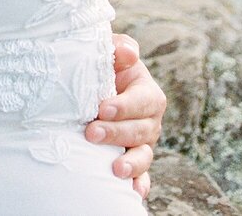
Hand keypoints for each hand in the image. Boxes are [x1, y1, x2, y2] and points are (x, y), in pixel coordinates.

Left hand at [85, 34, 165, 200]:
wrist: (96, 85)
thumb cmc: (104, 66)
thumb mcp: (111, 52)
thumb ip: (120, 49)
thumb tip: (127, 52)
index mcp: (147, 92)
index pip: (142, 100)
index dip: (124, 105)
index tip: (102, 108)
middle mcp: (150, 120)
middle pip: (140, 130)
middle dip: (116, 133)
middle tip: (91, 133)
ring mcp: (144, 142)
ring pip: (144, 155)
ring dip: (131, 164)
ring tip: (116, 168)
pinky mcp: (135, 159)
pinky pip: (143, 175)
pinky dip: (140, 184)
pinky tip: (134, 192)